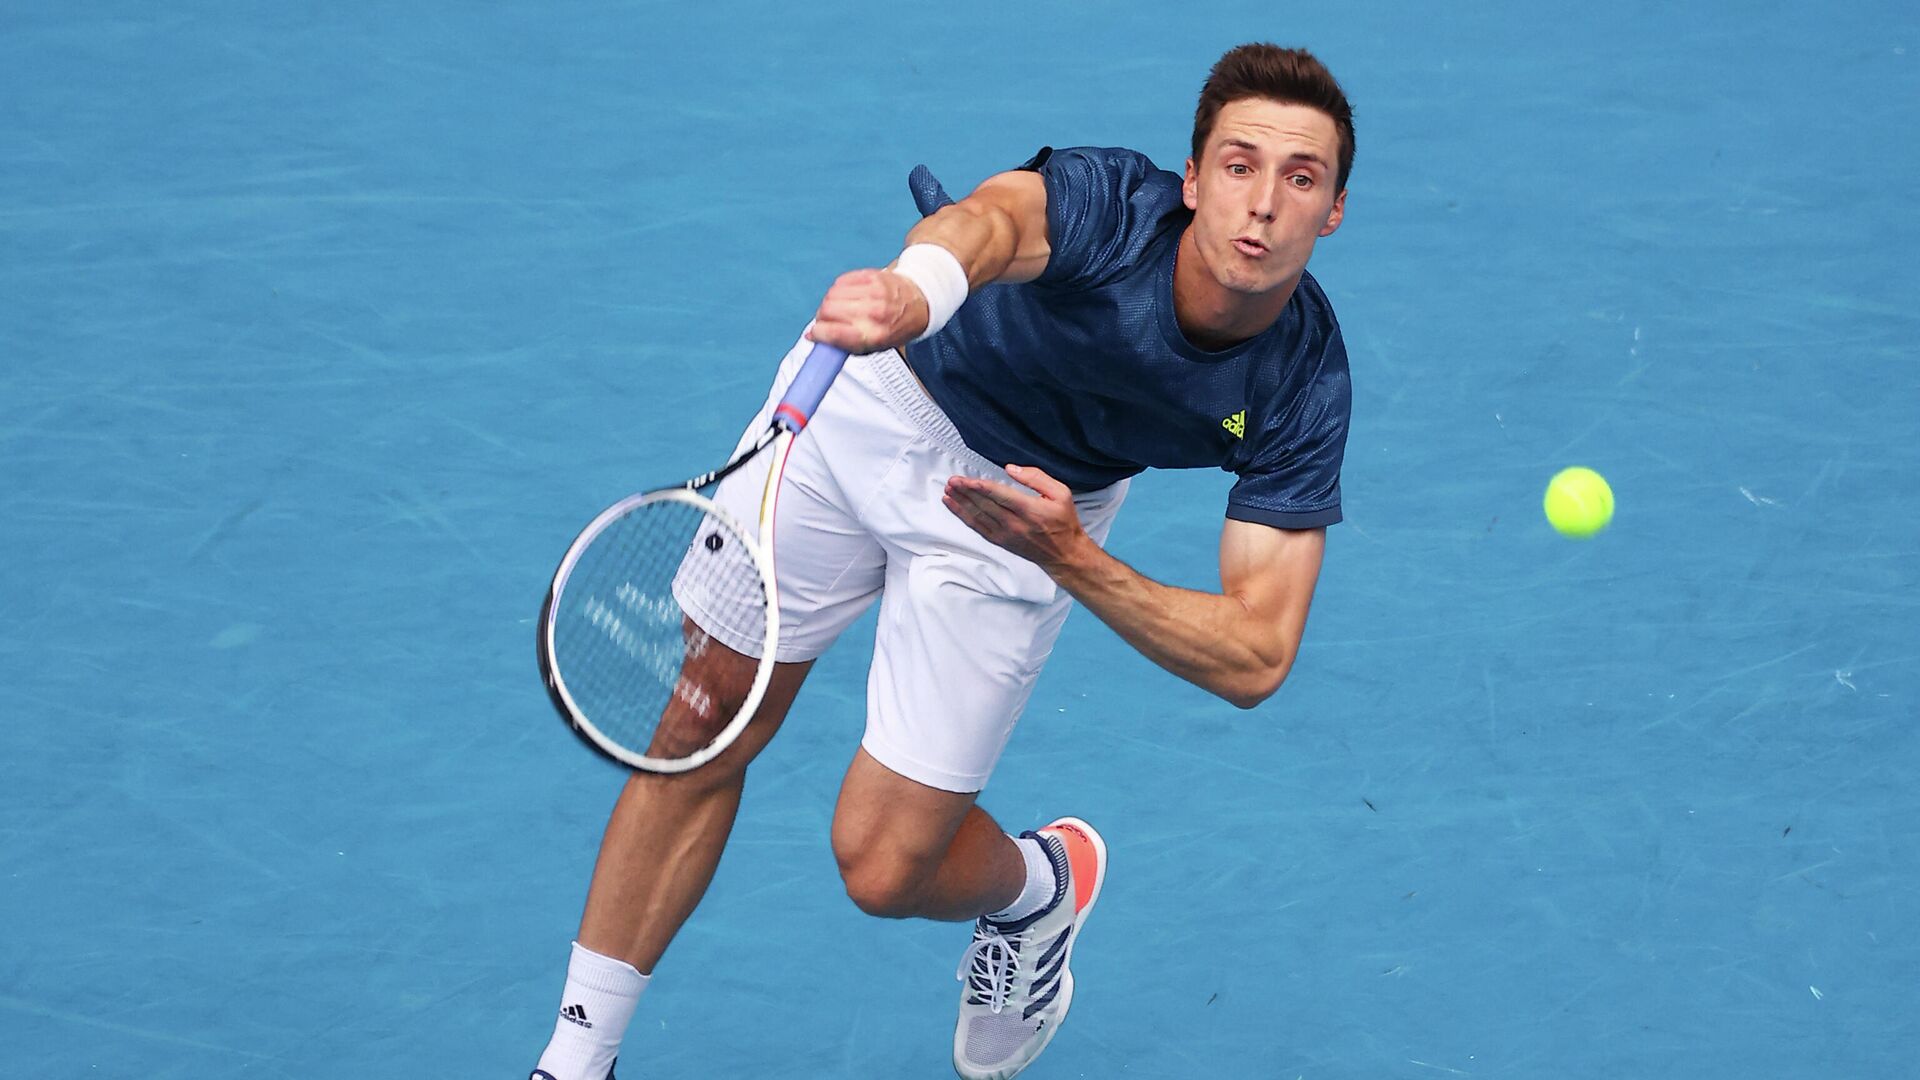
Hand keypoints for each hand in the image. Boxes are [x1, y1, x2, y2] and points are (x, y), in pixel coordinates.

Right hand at [807, 268, 929, 353]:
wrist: (919, 302)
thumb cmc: (895, 327)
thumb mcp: (875, 347)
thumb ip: (846, 345)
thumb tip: (815, 338)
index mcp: (875, 335)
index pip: (835, 333)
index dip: (819, 334)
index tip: (814, 334)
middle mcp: (874, 312)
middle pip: (828, 310)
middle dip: (822, 318)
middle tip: (828, 321)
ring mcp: (873, 291)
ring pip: (831, 294)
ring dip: (829, 303)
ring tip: (840, 309)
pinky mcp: (870, 275)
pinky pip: (840, 281)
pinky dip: (838, 290)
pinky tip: (848, 296)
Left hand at [942, 464, 1092, 572]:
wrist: (1064, 553)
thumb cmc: (1063, 522)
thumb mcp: (1061, 493)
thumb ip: (1036, 477)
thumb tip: (1011, 469)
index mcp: (1030, 510)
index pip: (1000, 496)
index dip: (980, 487)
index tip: (966, 480)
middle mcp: (1015, 524)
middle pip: (984, 505)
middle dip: (966, 492)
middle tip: (952, 480)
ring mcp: (1005, 535)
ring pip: (978, 517)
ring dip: (961, 503)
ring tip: (948, 490)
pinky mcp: (1000, 541)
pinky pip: (978, 528)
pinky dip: (963, 516)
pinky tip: (953, 506)